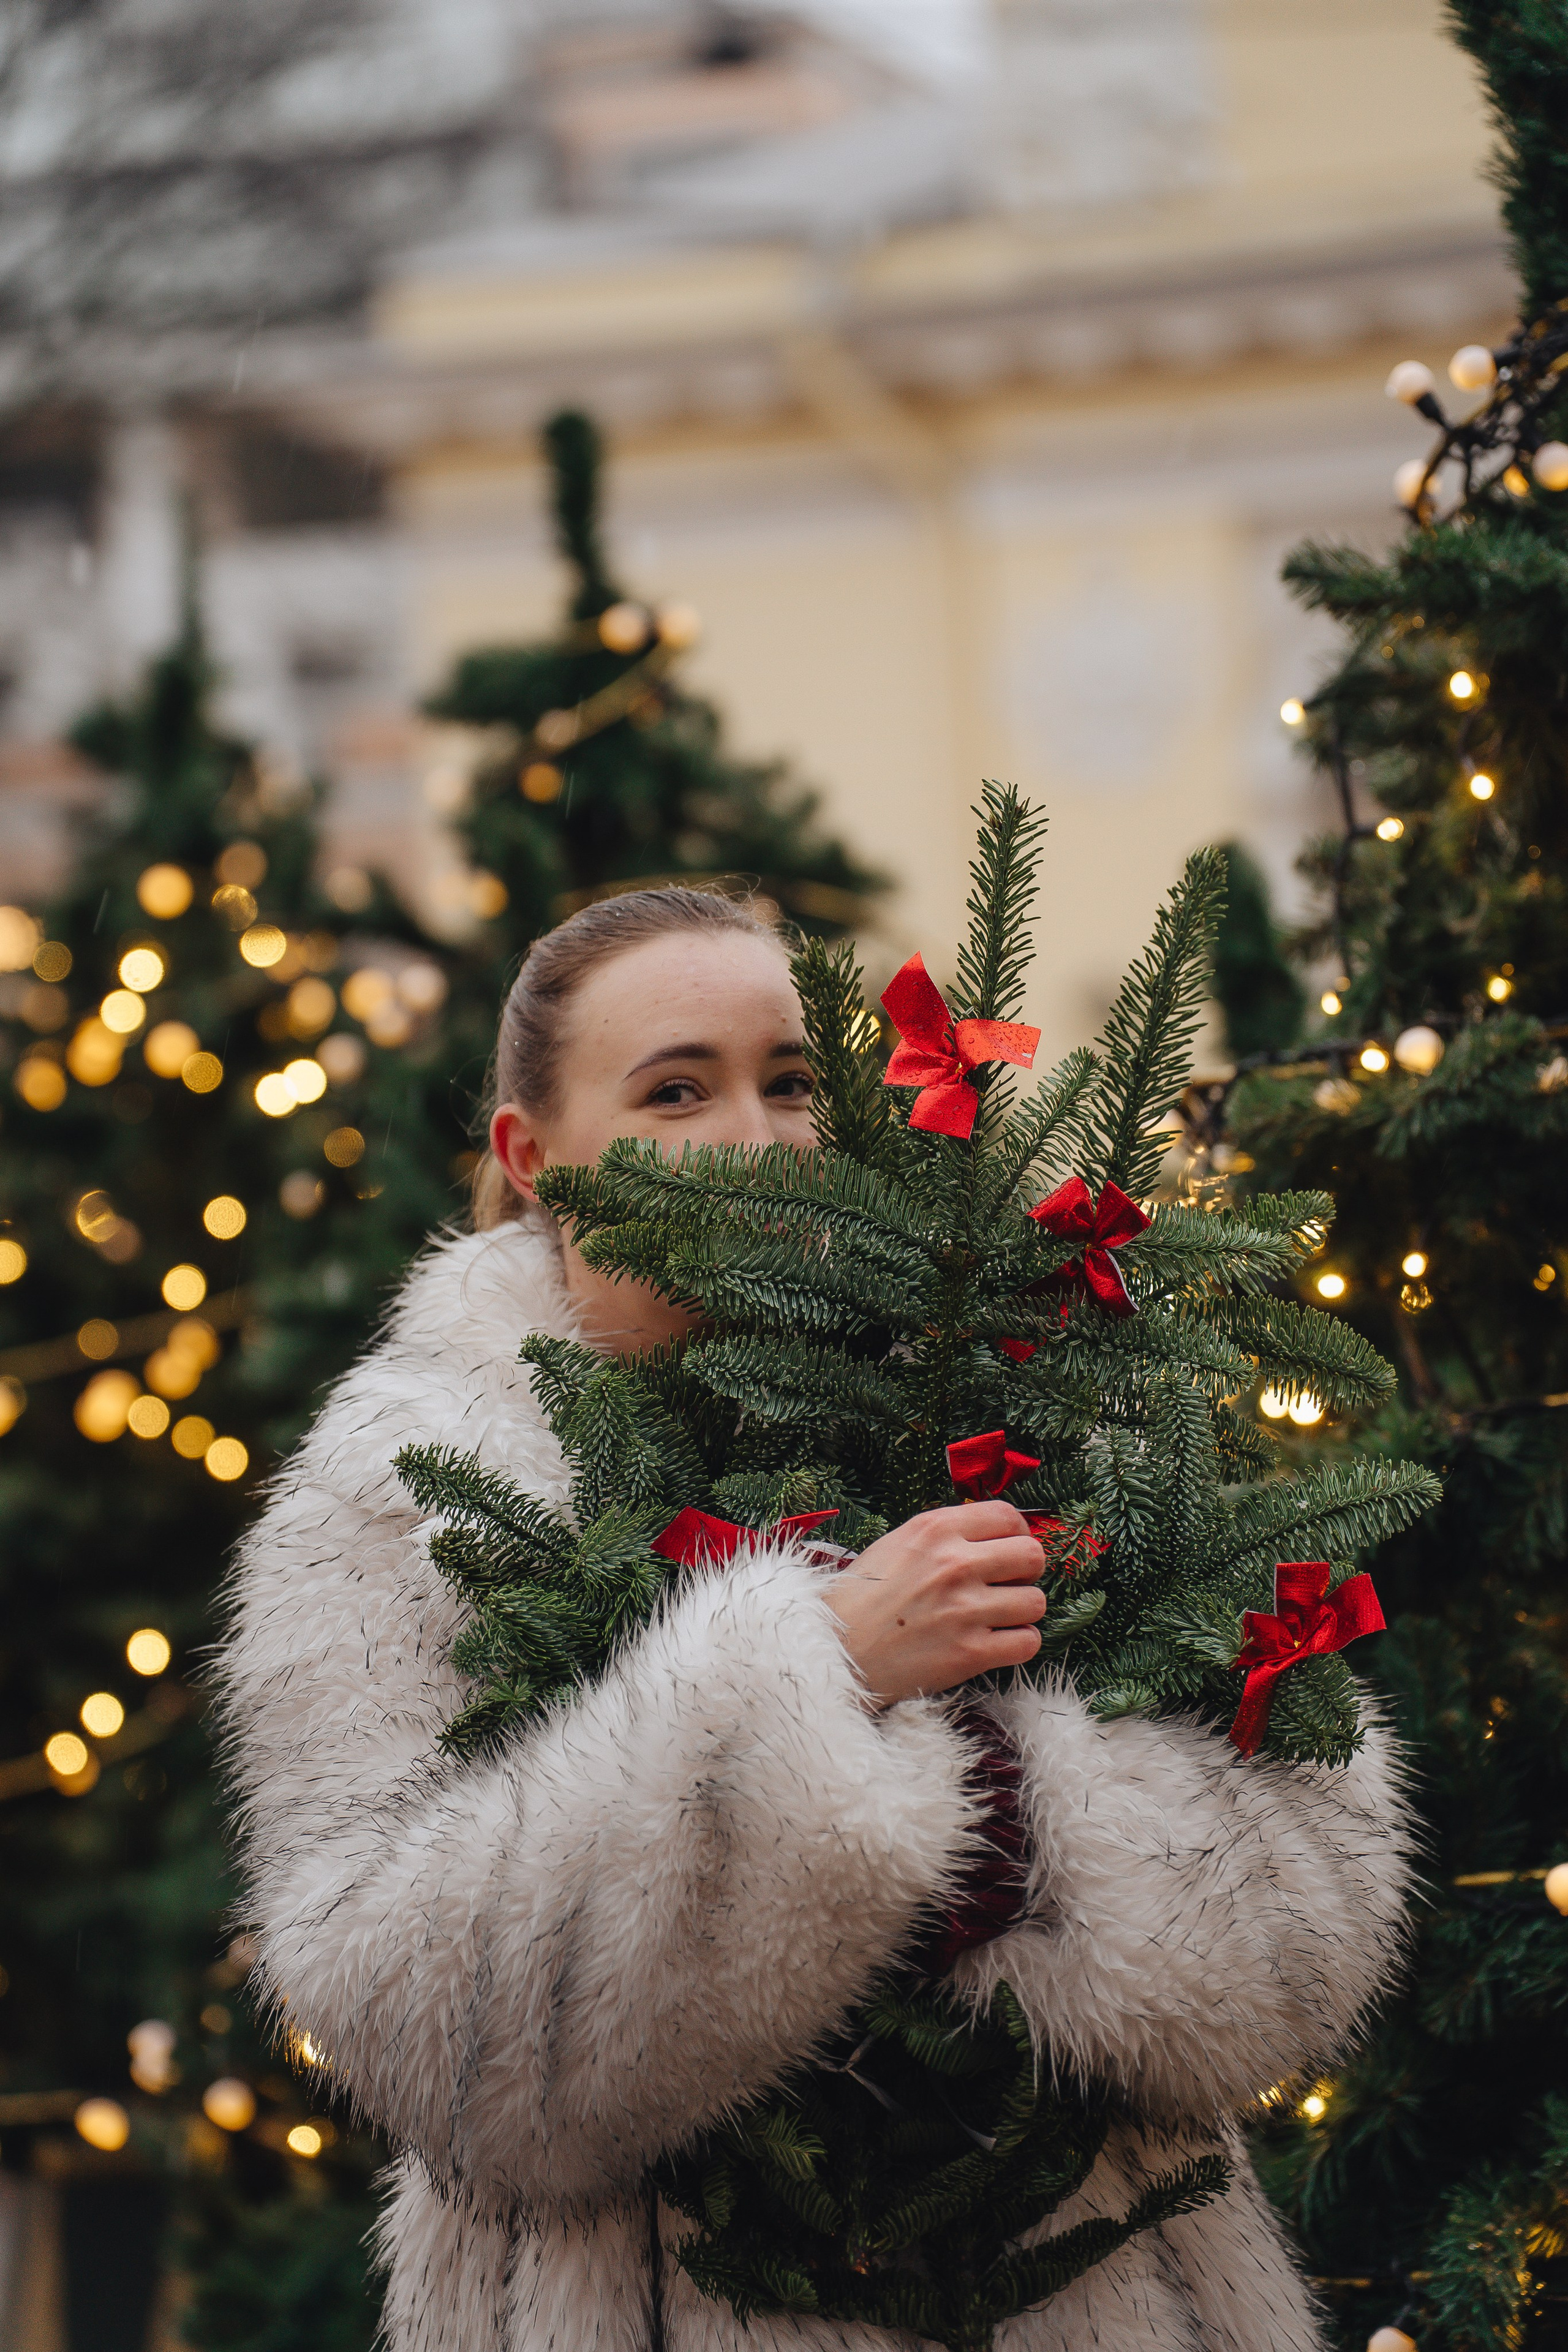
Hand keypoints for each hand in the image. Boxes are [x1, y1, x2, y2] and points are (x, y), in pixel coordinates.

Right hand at [822, 1503, 1045, 1706]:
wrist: (835, 1651)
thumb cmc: (862, 1597)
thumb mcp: (897, 1544)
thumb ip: (945, 1535)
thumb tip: (995, 1533)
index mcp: (935, 1530)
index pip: (1008, 1516)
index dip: (1016, 1533)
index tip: (1008, 1548)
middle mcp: (954, 1564)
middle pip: (1033, 1556)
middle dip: (1026, 1570)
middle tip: (1008, 1583)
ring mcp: (965, 1610)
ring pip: (1035, 1602)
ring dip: (1022, 1610)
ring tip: (998, 1616)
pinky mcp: (970, 1653)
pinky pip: (1028, 1642)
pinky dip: (1018, 1643)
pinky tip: (997, 1642)